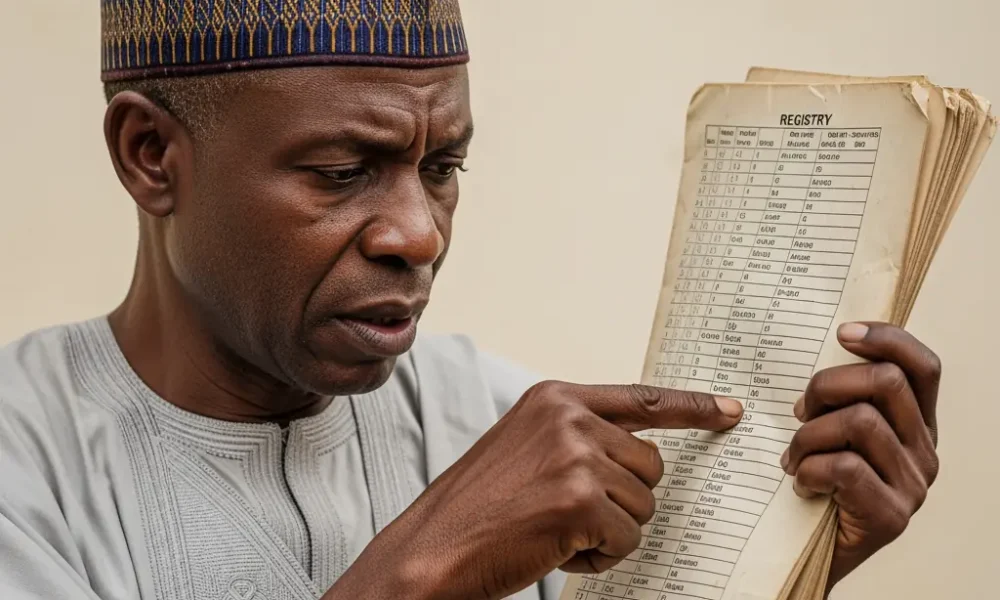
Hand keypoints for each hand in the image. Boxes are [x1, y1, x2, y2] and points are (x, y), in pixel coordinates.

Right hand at [331, 381, 743, 599]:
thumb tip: (640, 457)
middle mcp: (569, 417)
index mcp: (555, 398)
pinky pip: (627, 539)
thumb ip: (579, 437)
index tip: (730, 411)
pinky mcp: (580, 499)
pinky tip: (557, 549)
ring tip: (555, 531)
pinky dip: (600, 556)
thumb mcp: (526, 447)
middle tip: (571, 516)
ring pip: (643, 506)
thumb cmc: (478, 508)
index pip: (642, 399)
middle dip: (624, 501)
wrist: (432, 549)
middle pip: (650, 466)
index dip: (693, 408)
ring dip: (609, 531)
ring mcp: (576, 455)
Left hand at [781, 322, 940, 592]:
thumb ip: (840, 397)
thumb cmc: (817, 484)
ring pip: (860, 422)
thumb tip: (826, 351)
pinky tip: (800, 484)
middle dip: (828, 385)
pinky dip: (810, 469)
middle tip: (798, 412)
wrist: (808, 554)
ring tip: (793, 457)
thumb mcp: (831, 430)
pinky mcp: (892, 515)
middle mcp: (924, 451)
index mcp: (914, 424)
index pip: (921, 366)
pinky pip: (845, 467)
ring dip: (809, 435)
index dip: (887, 339)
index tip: (842, 333)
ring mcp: (913, 485)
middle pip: (886, 382)